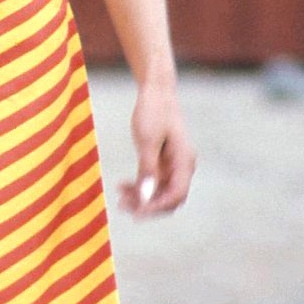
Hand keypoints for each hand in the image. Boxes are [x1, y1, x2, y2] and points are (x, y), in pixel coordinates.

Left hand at [118, 81, 195, 216]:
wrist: (156, 91)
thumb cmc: (153, 111)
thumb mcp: (147, 140)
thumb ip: (148, 169)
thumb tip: (146, 196)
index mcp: (184, 161)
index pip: (176, 194)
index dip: (157, 206)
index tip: (137, 213)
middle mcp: (182, 166)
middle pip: (169, 197)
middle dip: (147, 205)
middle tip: (123, 207)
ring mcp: (173, 164)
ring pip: (159, 191)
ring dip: (141, 197)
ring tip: (119, 197)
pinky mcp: (162, 161)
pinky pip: (153, 180)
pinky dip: (140, 186)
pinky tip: (123, 186)